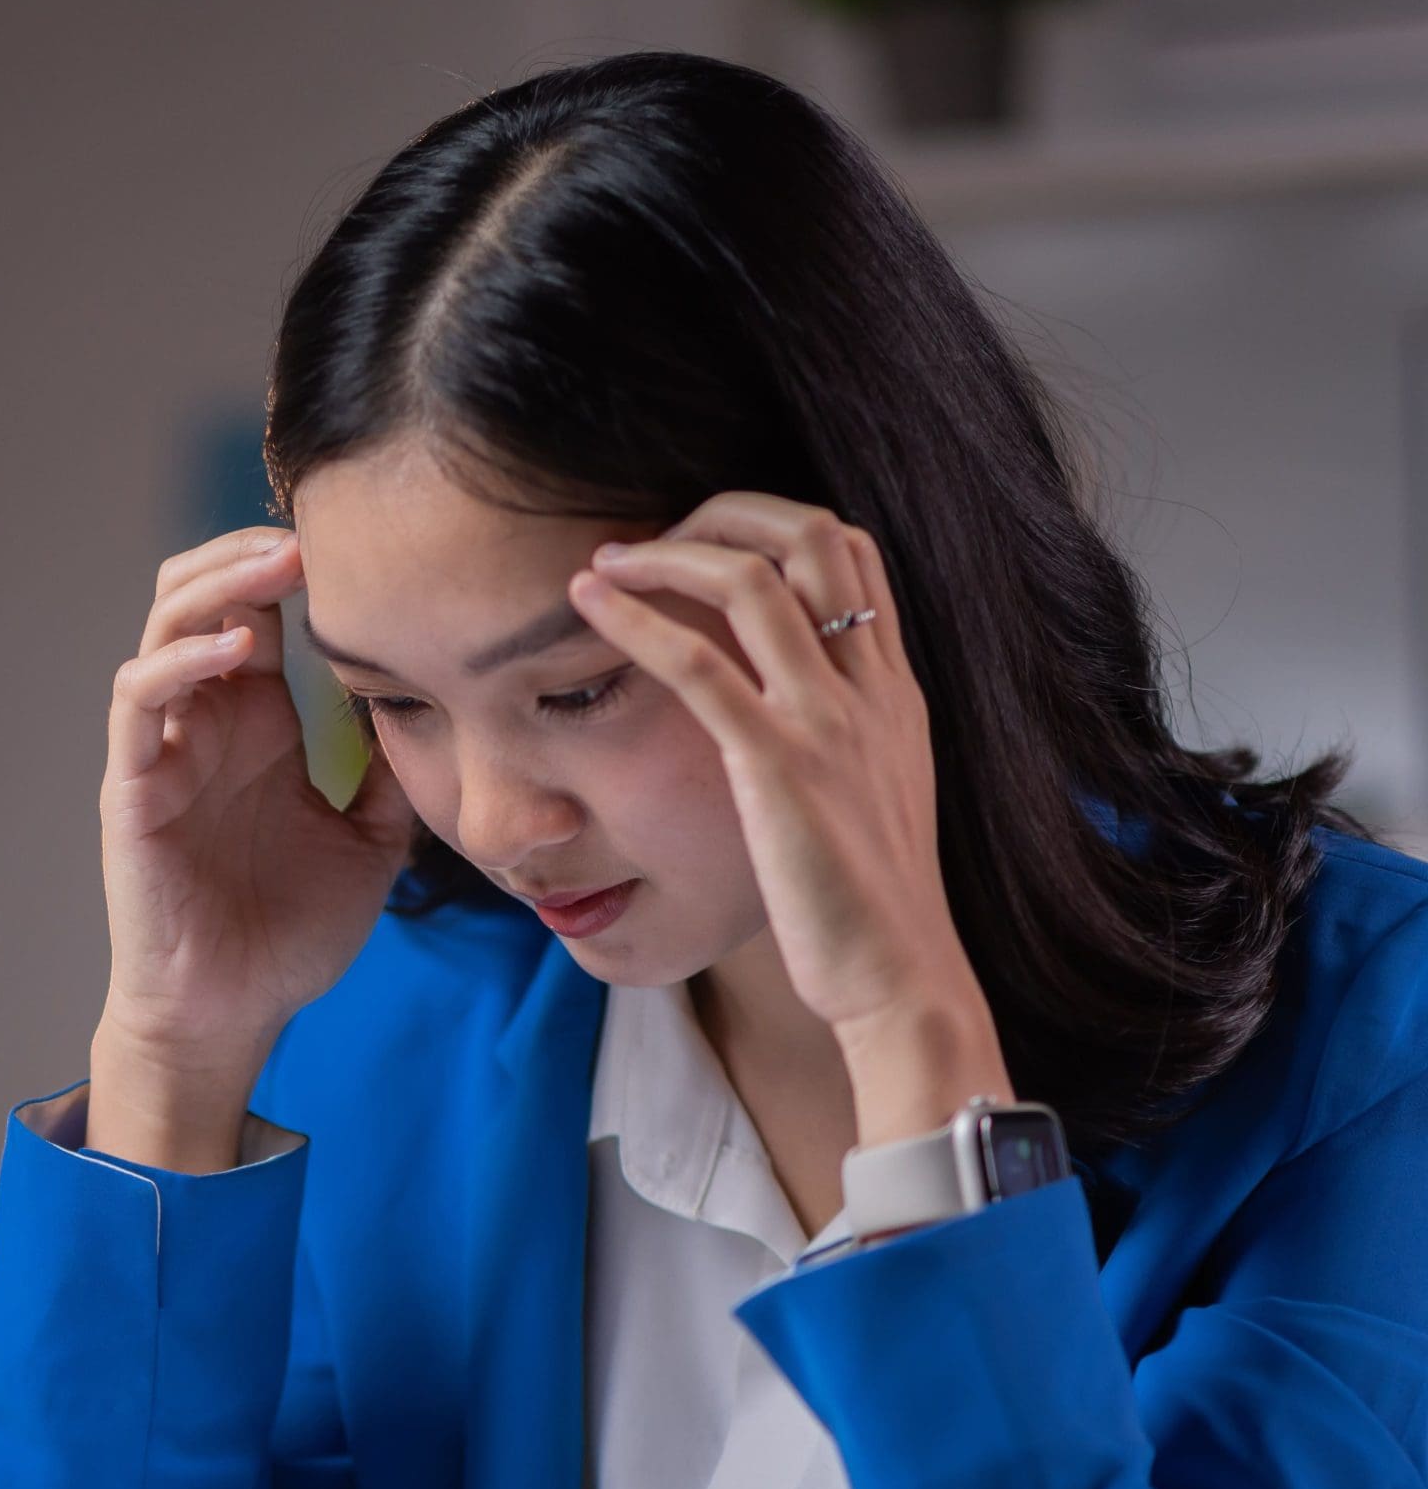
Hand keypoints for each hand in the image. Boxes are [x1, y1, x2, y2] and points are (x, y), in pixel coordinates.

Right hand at [92, 526, 413, 1165]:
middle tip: (319, 530)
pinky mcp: (132, 788)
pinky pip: (139, 702)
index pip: (262, 607)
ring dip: (218, 583)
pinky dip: (182, 663)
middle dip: (253, 549)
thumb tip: (448, 707)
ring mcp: (163, 749)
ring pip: (166, 626)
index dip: (297, 561)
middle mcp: (205, 721)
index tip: (364, 535)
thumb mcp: (373, 843)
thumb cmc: (289, 935)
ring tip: (281, 562)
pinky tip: (239, 651)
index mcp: (256, 722)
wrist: (231, 1016)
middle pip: (204, 592)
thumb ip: (397, 774)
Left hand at [569, 492, 1011, 1144]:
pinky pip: (698, 666)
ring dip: (666, 553)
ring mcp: (825, 721)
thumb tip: (792, 732)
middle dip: (724, 512)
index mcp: (892, 692)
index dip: (774, 522)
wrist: (900, 976)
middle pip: (809, 535)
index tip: (704, 540)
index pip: (853, 553)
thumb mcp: (872, 803)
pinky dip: (635, 622)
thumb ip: (844, 748)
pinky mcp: (776, 766)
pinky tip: (588, 608)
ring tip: (604, 560)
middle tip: (649, 537)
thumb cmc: (872, 912)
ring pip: (750, 581)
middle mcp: (866, 689)